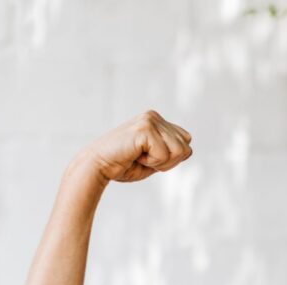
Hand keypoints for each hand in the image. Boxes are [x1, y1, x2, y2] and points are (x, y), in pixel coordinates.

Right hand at [74, 110, 192, 183]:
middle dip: (169, 162)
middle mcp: (154, 116)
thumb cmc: (123, 165)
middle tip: (144, 159)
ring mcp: (150, 120)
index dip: (172, 158)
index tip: (150, 158)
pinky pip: (165, 155)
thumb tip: (189, 149)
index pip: (186, 141)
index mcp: (157, 121)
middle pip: (186, 147)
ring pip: (179, 151)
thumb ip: (171, 153)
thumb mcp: (154, 159)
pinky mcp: (145, 128)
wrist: (98, 166)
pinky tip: (135, 156)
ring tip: (140, 157)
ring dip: (161, 163)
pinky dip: (152, 162)